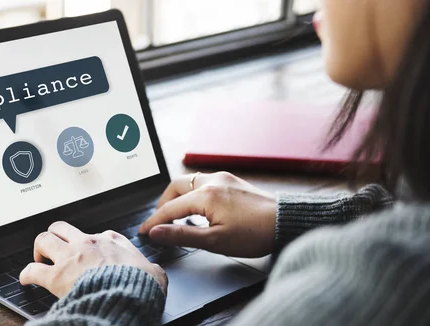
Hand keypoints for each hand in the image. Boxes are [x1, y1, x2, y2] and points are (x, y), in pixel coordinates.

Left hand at [20, 221, 167, 296]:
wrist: (127, 296)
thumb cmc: (140, 284)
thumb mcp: (153, 272)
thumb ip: (150, 268)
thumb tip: (155, 273)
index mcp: (110, 240)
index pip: (95, 234)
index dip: (89, 243)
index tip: (89, 253)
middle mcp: (87, 243)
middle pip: (61, 227)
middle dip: (55, 235)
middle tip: (55, 248)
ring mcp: (70, 257)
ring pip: (44, 239)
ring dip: (39, 249)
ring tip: (39, 258)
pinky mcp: (56, 276)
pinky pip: (32, 270)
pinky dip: (26, 273)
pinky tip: (26, 279)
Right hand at [139, 172, 275, 257]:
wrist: (285, 222)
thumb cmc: (255, 233)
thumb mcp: (215, 241)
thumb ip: (182, 235)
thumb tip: (157, 232)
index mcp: (206, 195)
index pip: (170, 208)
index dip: (154, 221)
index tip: (144, 232)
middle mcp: (212, 181)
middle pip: (175, 186)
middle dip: (163, 203)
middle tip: (159, 221)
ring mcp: (223, 178)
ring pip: (189, 181)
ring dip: (178, 197)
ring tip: (176, 216)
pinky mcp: (232, 181)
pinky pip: (203, 182)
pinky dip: (193, 193)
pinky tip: (197, 208)